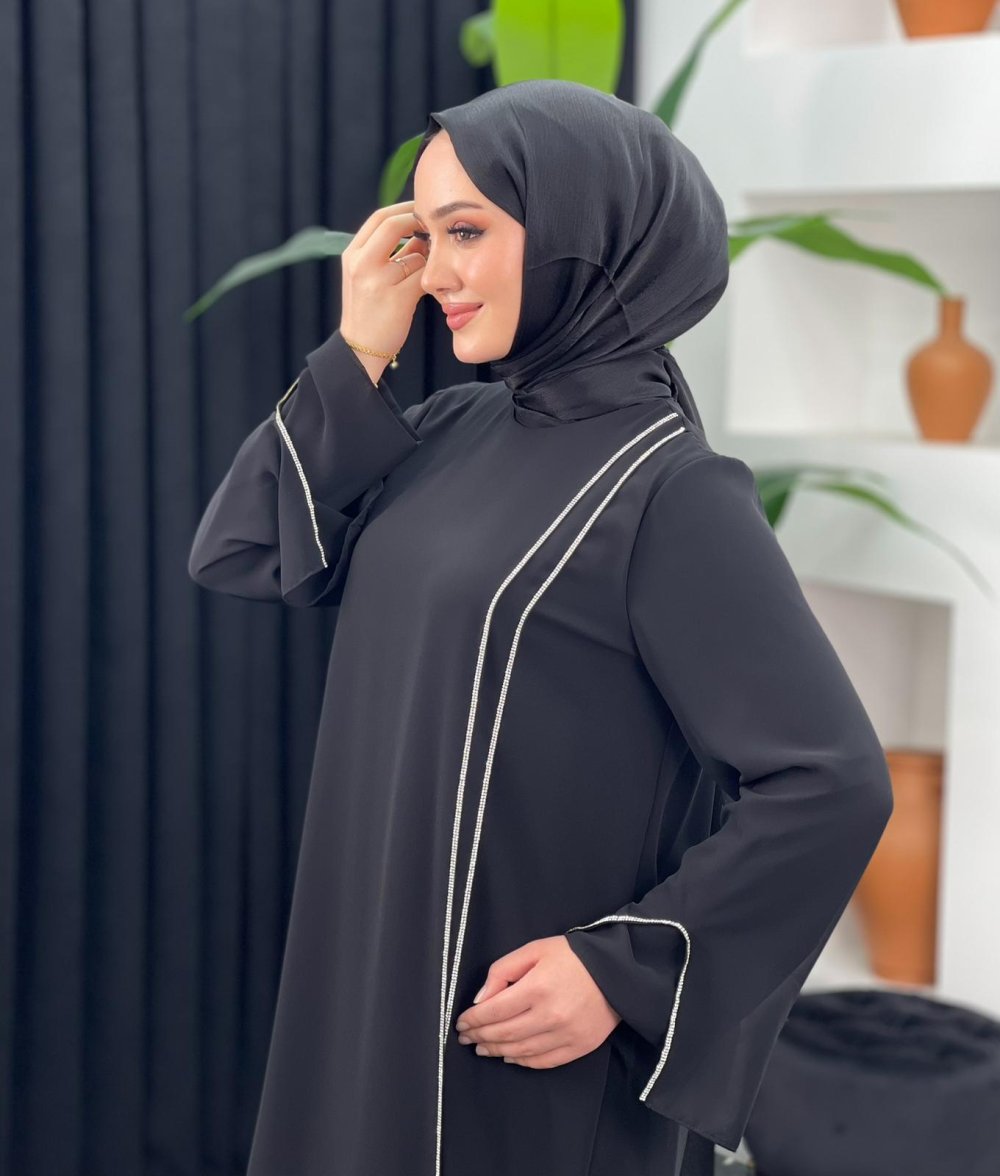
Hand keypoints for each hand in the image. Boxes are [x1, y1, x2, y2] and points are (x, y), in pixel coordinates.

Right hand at [339, 199, 426, 359]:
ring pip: (414, 254)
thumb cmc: (369, 310)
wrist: (360, 348)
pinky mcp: (397, 299)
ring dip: (430, 256)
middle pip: (393, 225)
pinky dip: (432, 278)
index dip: (404, 209)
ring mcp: (377, 281)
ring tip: (437, 262)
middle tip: (436, 224)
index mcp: (352, 254)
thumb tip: (421, 229)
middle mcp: (361, 264)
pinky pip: (424, 277)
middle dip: (418, 220)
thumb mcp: (368, 275)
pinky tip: (436, 284)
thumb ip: (390, 252)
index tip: (422, 209)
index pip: (379, 217)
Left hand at [453, 935, 621, 1068]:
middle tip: (466, 1037)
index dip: (472, 1019)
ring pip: (520, 1050)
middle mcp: (550, 1016)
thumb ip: (503, 971)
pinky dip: (522, 1061)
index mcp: (537, 988)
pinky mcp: (578, 1047)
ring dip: (496, 1051)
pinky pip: (543, 1061)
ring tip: (482, 1048)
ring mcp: (565, 1035)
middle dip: (479, 1036)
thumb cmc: (573, 956)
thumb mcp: (535, 949)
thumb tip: (480, 1000)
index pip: (493, 1011)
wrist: (616, 971)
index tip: (460, 1023)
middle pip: (504, 1034)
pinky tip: (509, 1056)